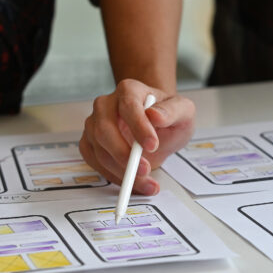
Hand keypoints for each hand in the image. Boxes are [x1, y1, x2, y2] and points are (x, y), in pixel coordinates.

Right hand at [79, 78, 195, 194]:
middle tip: (145, 170)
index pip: (128, 106)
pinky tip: (132, 182)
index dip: (138, 127)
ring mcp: (94, 124)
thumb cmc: (167, 116)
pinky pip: (94, 161)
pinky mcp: (90, 142)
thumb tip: (155, 116)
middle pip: (104, 129)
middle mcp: (106, 105)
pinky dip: (112, 176)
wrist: (158, 126)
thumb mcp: (183, 111)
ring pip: (99, 150)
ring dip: (121, 171)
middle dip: (124, 154)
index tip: (152, 145)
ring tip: (146, 181)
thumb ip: (173, 111)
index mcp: (129, 91)